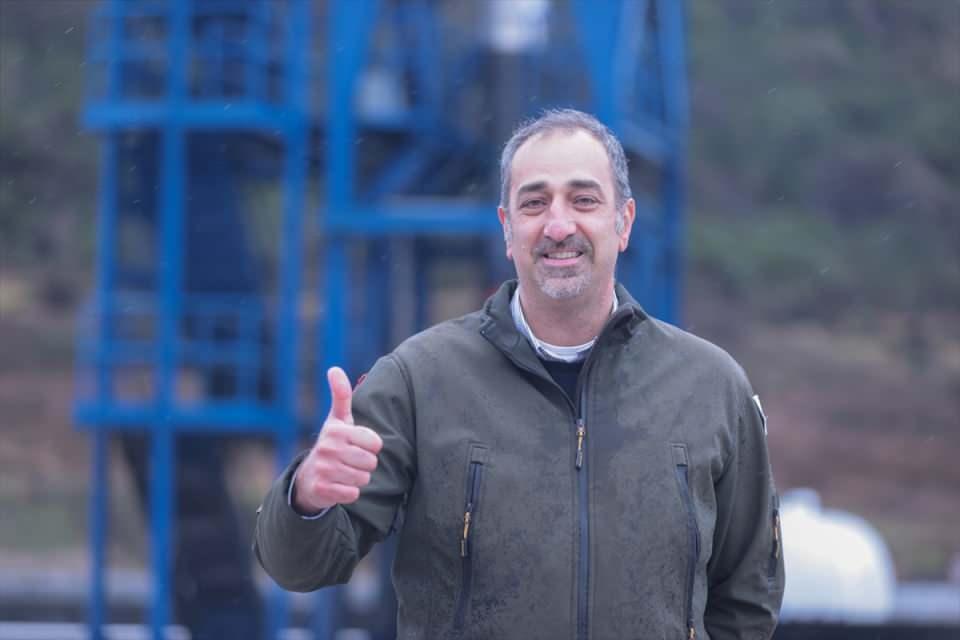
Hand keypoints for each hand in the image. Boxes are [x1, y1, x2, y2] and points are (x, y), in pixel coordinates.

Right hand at [293, 367, 382, 512]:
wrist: (308, 477)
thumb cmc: (332, 443)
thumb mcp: (337, 419)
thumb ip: (341, 395)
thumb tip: (334, 368)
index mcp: (336, 430)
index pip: (375, 443)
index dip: (371, 447)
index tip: (357, 445)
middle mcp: (328, 448)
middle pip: (371, 463)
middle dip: (365, 465)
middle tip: (350, 461)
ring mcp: (324, 469)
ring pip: (363, 479)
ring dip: (358, 478)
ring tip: (344, 472)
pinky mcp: (322, 490)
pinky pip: (353, 494)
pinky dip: (350, 492)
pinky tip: (339, 485)